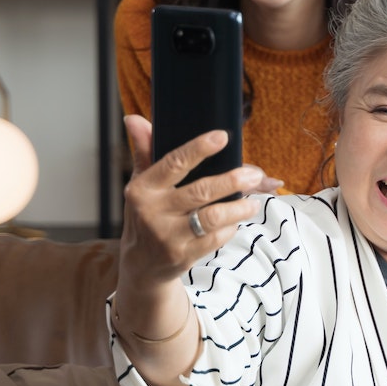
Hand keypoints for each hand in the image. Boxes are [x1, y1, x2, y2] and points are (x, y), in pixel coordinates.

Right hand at [120, 115, 273, 288]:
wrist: (142, 267)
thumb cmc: (147, 215)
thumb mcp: (142, 185)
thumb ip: (145, 151)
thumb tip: (133, 118)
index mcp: (142, 189)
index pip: (173, 163)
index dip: (199, 148)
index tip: (222, 137)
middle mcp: (152, 212)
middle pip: (201, 191)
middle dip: (232, 181)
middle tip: (254, 175)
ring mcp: (168, 236)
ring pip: (213, 217)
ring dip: (239, 208)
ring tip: (253, 201)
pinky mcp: (183, 256)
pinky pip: (216, 238)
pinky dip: (230, 228)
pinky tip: (236, 221)